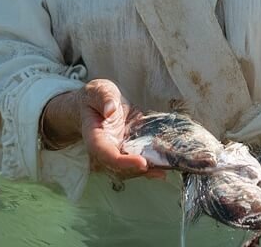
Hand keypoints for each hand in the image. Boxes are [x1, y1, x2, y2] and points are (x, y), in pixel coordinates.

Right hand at [41, 79, 164, 180]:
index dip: (124, 162)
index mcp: (95, 138)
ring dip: (148, 170)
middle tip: (160, 167)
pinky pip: (139, 158)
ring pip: (131, 168)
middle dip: (139, 170)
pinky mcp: (128, 147)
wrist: (96, 102)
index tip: (142, 162)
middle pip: (120, 168)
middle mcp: (106, 149)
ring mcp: (118, 150)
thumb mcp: (97, 91)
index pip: (107, 155)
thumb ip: (104, 98)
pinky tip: (166, 162)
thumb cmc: (94, 97)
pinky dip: (152, 162)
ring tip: (166, 167)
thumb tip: (110, 110)